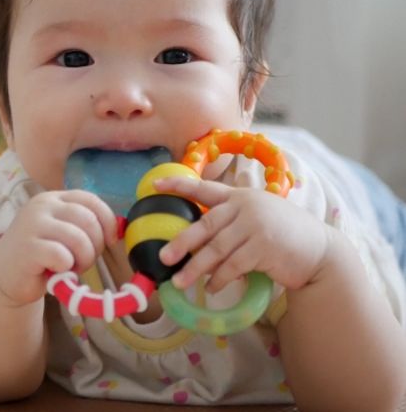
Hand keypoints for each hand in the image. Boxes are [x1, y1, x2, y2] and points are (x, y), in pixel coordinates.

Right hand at [0, 190, 117, 306]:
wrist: (4, 275)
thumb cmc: (41, 255)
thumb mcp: (64, 233)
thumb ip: (85, 226)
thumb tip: (119, 228)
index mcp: (54, 198)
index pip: (91, 200)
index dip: (107, 222)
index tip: (110, 241)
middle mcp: (42, 205)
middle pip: (89, 220)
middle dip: (96, 246)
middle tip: (83, 261)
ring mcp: (33, 224)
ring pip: (79, 239)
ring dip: (83, 260)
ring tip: (70, 267)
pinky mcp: (28, 247)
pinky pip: (62, 256)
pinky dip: (66, 268)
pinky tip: (55, 271)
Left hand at [155, 177, 330, 292]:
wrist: (320, 250)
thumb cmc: (283, 234)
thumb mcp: (256, 216)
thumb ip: (229, 222)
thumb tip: (194, 243)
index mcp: (239, 196)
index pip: (204, 188)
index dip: (179, 186)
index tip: (155, 186)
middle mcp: (245, 207)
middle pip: (205, 225)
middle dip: (181, 243)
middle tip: (163, 256)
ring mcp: (255, 226)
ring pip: (216, 250)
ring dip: (195, 269)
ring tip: (179, 282)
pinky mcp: (264, 248)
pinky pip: (233, 266)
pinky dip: (220, 279)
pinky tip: (212, 288)